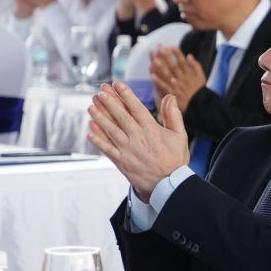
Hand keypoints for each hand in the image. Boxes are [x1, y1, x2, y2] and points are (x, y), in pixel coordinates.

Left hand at [87, 83, 190, 198]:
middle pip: (121, 116)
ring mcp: (128, 150)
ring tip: (91, 106)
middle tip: (100, 91)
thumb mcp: (180, 136)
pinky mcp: (122, 162)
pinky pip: (107, 149)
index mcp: (152, 130)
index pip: (136, 108)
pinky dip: (98, 140)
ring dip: (100, 117)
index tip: (117, 85)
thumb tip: (170, 97)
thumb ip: (173, 115)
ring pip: (111, 130)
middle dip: (109, 102)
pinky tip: (90, 130)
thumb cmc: (175, 160)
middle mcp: (138, 138)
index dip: (126, 95)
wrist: (168, 185)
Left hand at [148, 45, 206, 103]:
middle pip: (174, 66)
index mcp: (189, 74)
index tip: (172, 46)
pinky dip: (158, 82)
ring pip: (168, 76)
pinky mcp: (172, 94)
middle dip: (167, 56)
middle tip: (160, 48)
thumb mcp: (201, 77)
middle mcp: (182, 79)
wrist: (199, 105)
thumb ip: (196, 66)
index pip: (183, 62)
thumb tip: (189, 55)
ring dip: (161, 67)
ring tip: (155, 59)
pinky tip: (152, 75)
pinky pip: (164, 87)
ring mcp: (176, 86)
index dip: (177, 54)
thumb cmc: (199, 90)